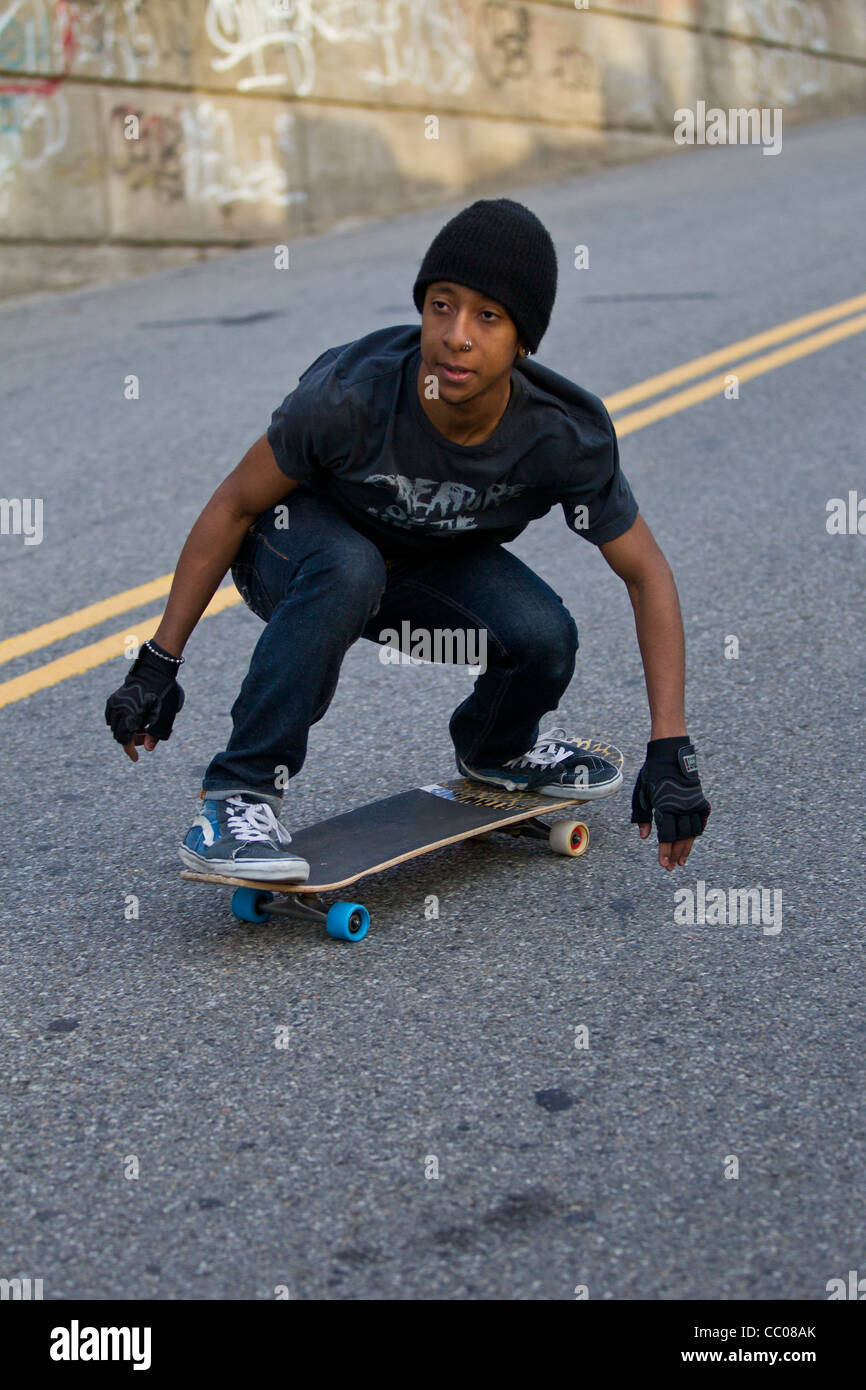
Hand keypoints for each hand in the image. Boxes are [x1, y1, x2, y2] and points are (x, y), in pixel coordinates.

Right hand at [105, 641, 184, 760]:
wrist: (155, 670)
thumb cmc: (163, 694)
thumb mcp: (164, 716)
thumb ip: (156, 734)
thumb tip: (147, 748)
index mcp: (129, 717)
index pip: (125, 741)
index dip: (130, 751)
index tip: (136, 758)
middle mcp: (118, 711)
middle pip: (119, 734)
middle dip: (131, 740)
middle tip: (144, 738)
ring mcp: (115, 702)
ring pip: (116, 725)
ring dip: (127, 730)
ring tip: (143, 726)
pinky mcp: (115, 696)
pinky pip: (113, 714)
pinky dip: (121, 720)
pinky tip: (134, 719)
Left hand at [631, 736, 709, 870]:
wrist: (671, 753)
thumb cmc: (652, 773)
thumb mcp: (641, 793)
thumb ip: (642, 816)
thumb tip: (644, 837)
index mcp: (665, 807)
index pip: (666, 836)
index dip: (665, 852)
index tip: (664, 865)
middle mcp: (681, 808)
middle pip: (680, 838)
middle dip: (676, 854)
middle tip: (672, 867)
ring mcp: (693, 804)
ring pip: (693, 832)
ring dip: (688, 847)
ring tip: (683, 859)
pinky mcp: (700, 799)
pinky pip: (702, 820)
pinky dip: (698, 830)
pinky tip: (693, 838)